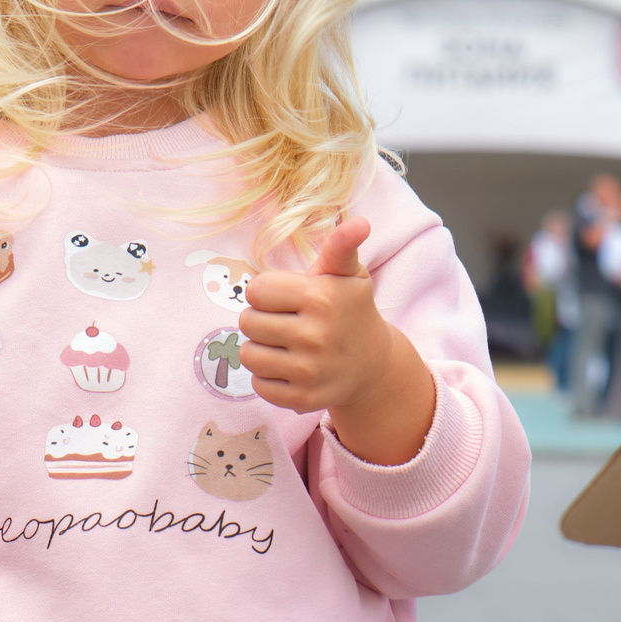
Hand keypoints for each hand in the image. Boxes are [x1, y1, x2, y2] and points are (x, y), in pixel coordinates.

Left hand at [237, 215, 437, 465]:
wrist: (373, 366)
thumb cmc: (351, 310)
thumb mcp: (349, 274)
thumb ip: (342, 246)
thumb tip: (359, 222)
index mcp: (320, 298)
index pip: (255, 291)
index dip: (268, 292)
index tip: (288, 299)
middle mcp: (315, 336)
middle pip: (247, 322)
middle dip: (263, 319)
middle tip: (288, 322)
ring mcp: (308, 371)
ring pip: (248, 354)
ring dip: (261, 348)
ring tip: (286, 345)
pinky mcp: (302, 399)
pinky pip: (258, 384)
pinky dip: (268, 377)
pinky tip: (290, 368)